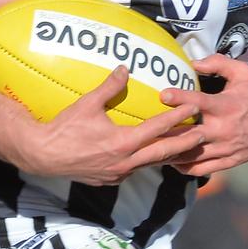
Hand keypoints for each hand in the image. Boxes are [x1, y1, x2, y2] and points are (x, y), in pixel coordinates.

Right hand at [22, 65, 203, 185]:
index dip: (177, 118)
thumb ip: (109, 87)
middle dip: (185, 143)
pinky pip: (136, 169)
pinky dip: (149, 161)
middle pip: (164, 152)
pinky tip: (153, 154)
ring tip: (185, 146)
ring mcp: (119, 174)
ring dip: (169, 154)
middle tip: (204, 134)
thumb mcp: (87, 104)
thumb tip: (124, 68)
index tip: (193, 109)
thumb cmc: (64, 128)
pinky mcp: (111, 180)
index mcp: (123, 142)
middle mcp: (126, 162)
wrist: (43, 156)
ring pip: (151, 164)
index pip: (158, 128)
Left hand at [160, 53, 247, 175]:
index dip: (180, 98)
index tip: (162, 94)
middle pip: (188, 135)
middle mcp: (223, 130)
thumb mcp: (243, 72)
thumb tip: (193, 62)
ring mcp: (224, 148)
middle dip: (166, 133)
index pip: (198, 102)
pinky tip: (169, 161)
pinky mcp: (227, 161)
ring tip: (150, 148)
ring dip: (169, 153)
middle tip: (146, 130)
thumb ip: (218, 63)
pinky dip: (183, 167)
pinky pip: (200, 169)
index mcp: (226, 106)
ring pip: (191, 156)